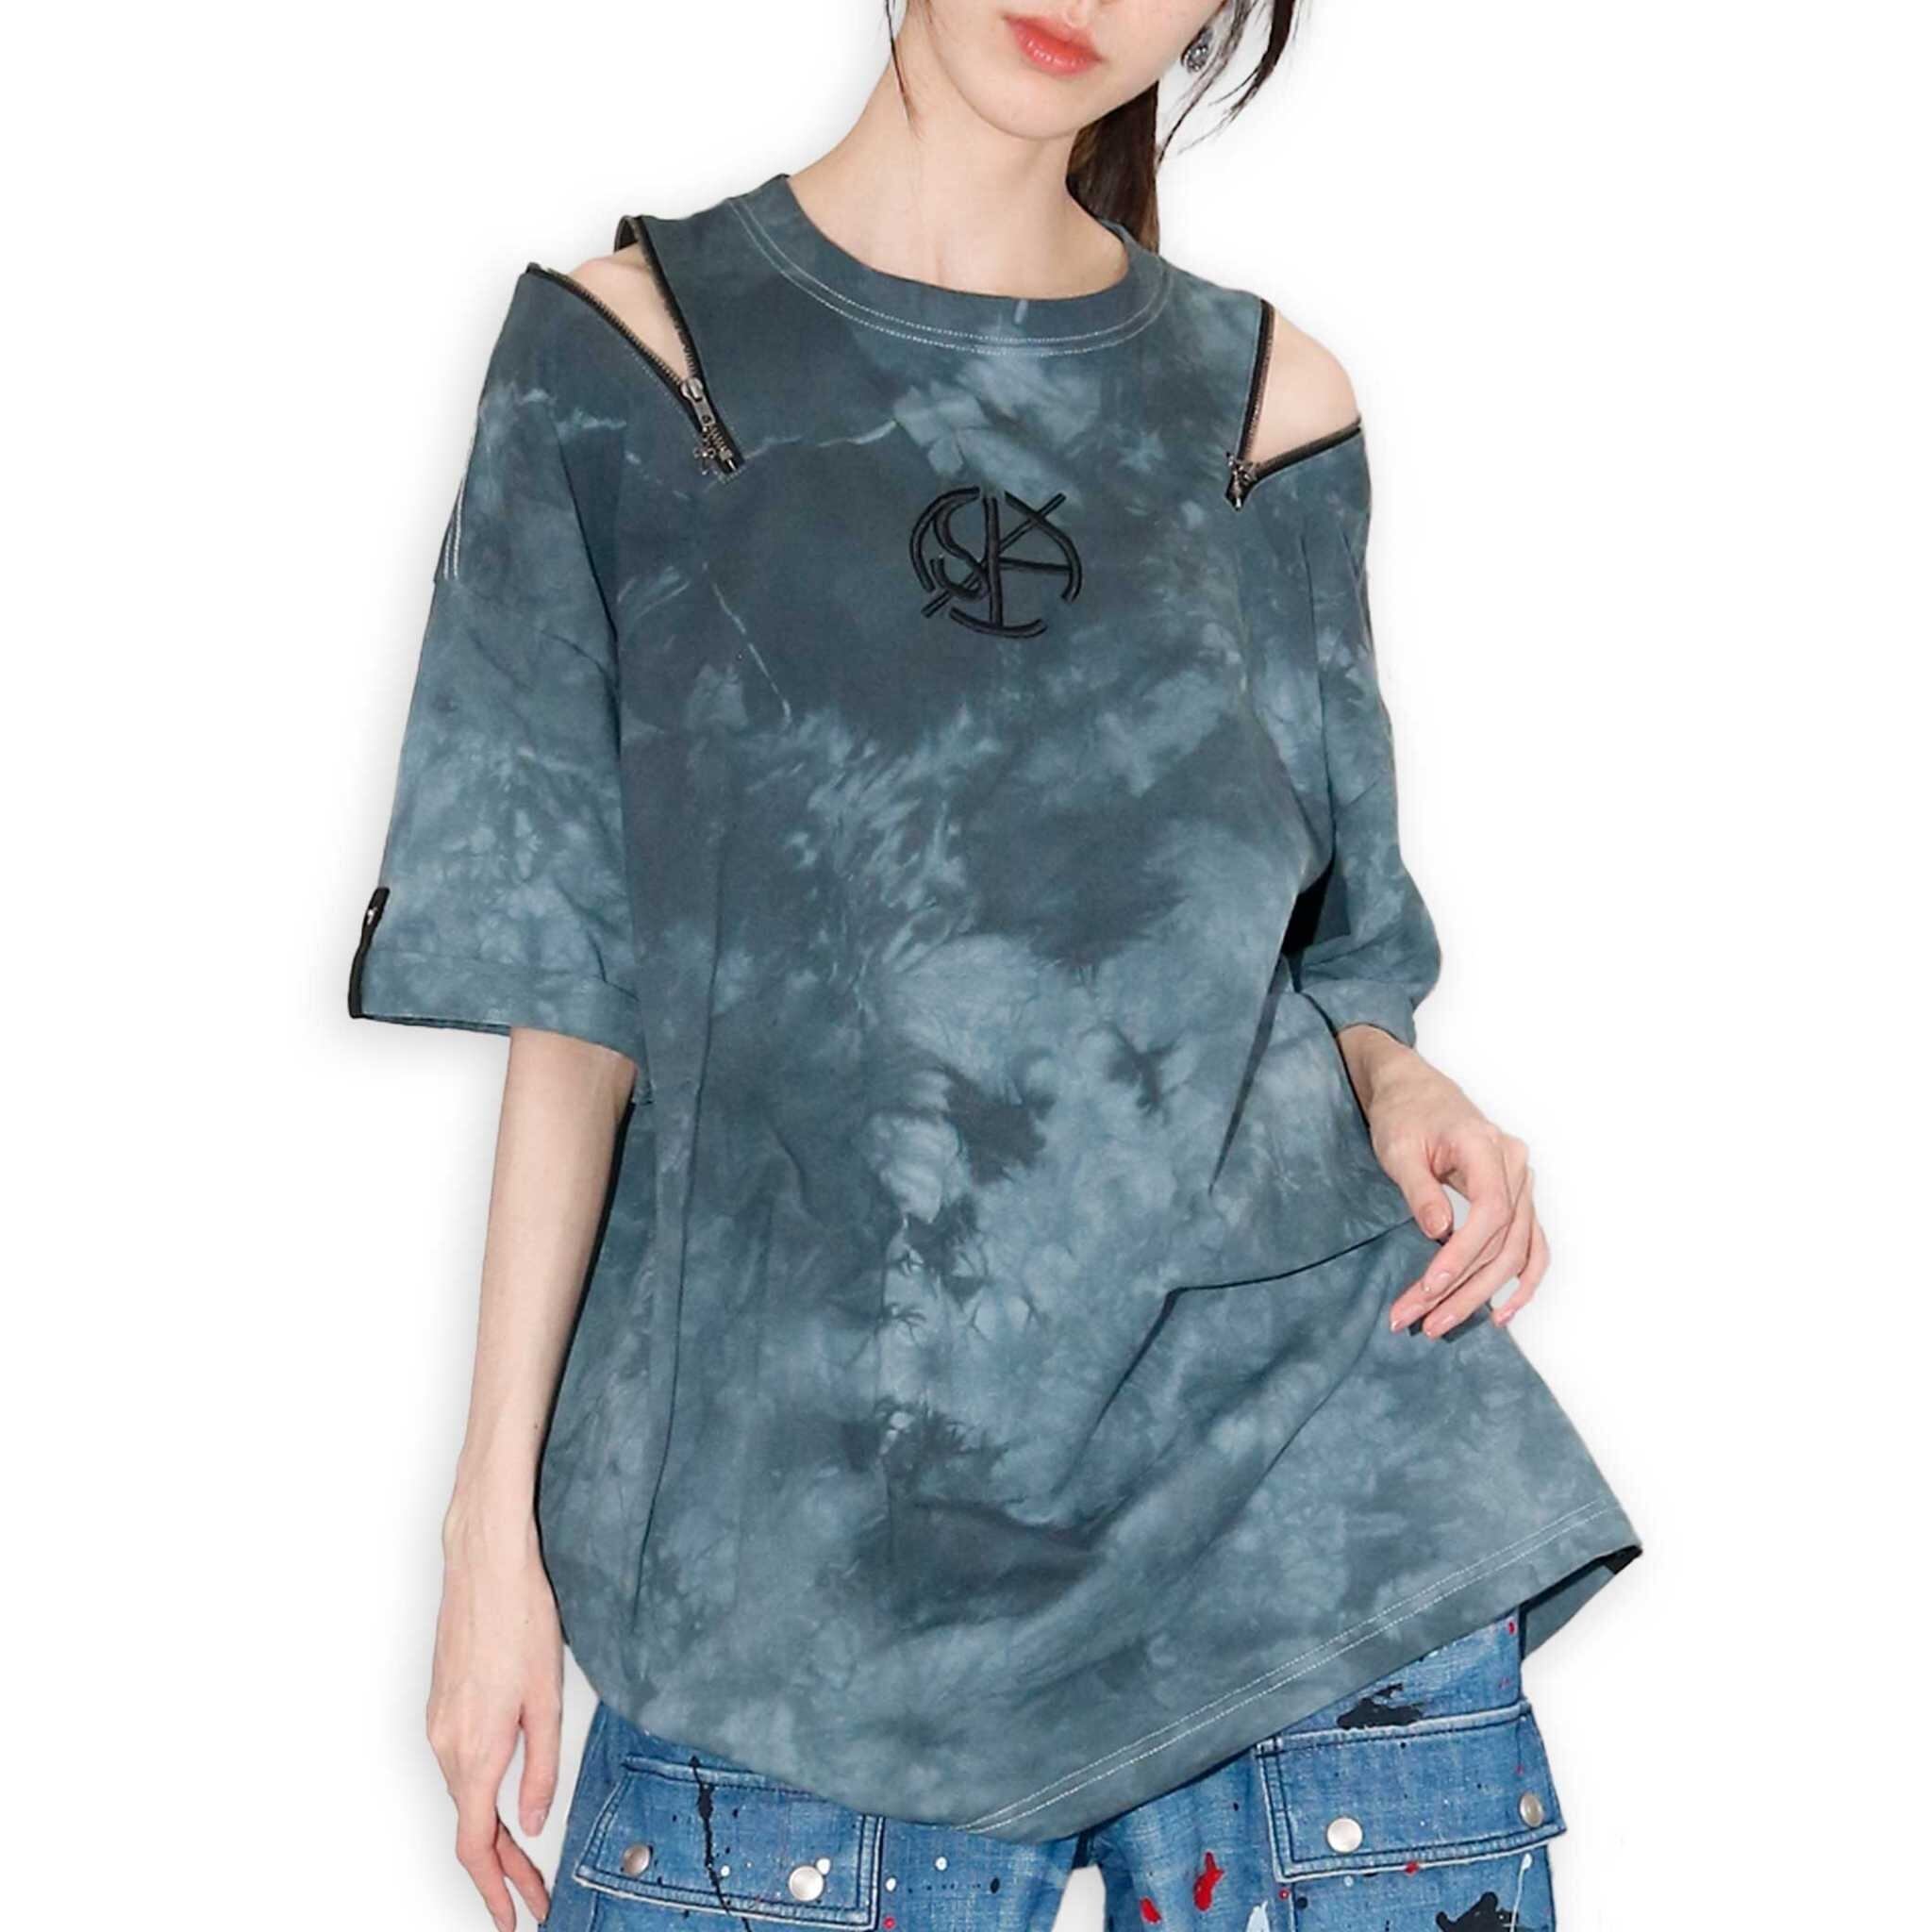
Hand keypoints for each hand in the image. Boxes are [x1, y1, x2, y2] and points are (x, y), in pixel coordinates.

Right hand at [426, 1507, 564, 1928]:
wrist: (484, 1566)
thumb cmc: (520, 1618)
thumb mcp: (547, 1698)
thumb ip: (540, 1767)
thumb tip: (535, 1819)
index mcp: (475, 1750)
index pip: (477, 1845)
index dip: (498, 1888)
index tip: (517, 1915)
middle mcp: (446, 1745)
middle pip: (470, 1829)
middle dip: (503, 1871)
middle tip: (534, 1896)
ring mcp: (439, 1726)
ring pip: (463, 1800)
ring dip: (493, 1836)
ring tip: (527, 1859)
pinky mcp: (441, 1707)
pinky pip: (458, 1770)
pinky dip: (480, 1799)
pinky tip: (504, 1803)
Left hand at [1333, 1025, 1547, 1338]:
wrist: (1413, 1090)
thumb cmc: (1404, 1114)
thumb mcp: (1399, 1148)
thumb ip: (1421, 1190)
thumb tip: (1440, 1232)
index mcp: (1486, 1147)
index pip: (1489, 1213)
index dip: (1462, 1255)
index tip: (1428, 1286)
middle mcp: (1515, 1166)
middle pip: (1502, 1241)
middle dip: (1461, 1287)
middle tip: (1421, 1320)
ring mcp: (1522, 1182)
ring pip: (1515, 1251)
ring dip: (1483, 1293)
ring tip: (1443, 1323)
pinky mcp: (1516, 1197)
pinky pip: (1531, 1245)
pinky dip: (1522, 1281)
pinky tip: (1500, 1313)